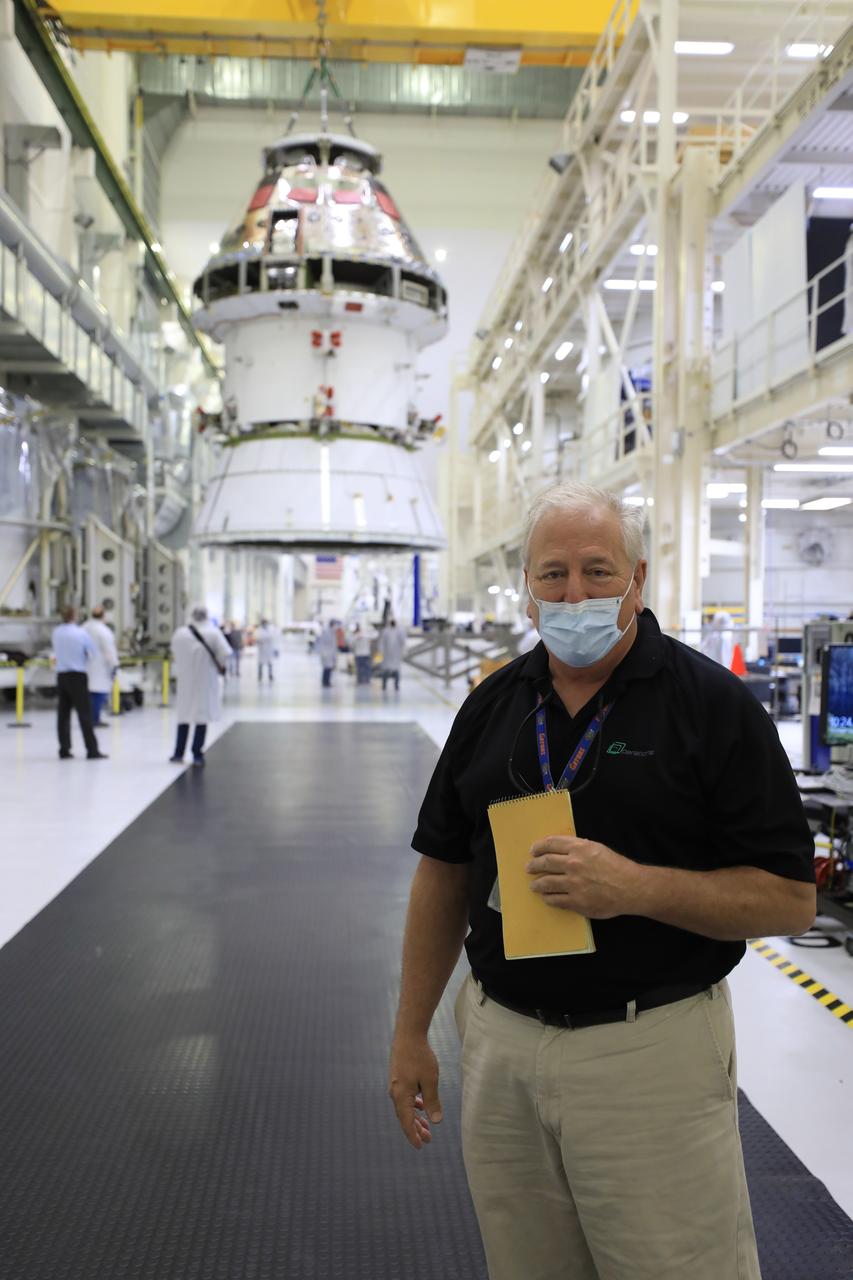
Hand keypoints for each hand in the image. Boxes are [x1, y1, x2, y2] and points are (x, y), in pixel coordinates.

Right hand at [388, 1034, 441, 1149]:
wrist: (408, 1035)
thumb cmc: (420, 1057)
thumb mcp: (430, 1081)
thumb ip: (432, 1102)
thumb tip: (436, 1122)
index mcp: (401, 1096)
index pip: (406, 1122)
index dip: (414, 1136)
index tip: (421, 1147)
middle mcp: (395, 1093)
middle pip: (405, 1117)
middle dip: (416, 1129)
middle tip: (429, 1140)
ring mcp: (395, 1085)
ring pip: (405, 1107)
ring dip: (415, 1118)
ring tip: (427, 1127)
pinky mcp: (398, 1078)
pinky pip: (405, 1098)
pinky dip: (413, 1106)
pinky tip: (421, 1106)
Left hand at [525, 836, 643, 918]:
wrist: (631, 888)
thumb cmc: (617, 867)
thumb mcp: (597, 848)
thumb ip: (579, 848)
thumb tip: (561, 849)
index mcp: (579, 848)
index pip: (551, 844)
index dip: (539, 847)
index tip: (533, 851)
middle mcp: (573, 864)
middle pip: (545, 863)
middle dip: (533, 865)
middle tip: (529, 868)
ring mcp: (573, 884)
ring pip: (546, 883)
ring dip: (537, 884)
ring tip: (534, 885)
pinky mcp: (576, 902)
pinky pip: (555, 900)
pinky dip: (548, 898)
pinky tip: (546, 898)